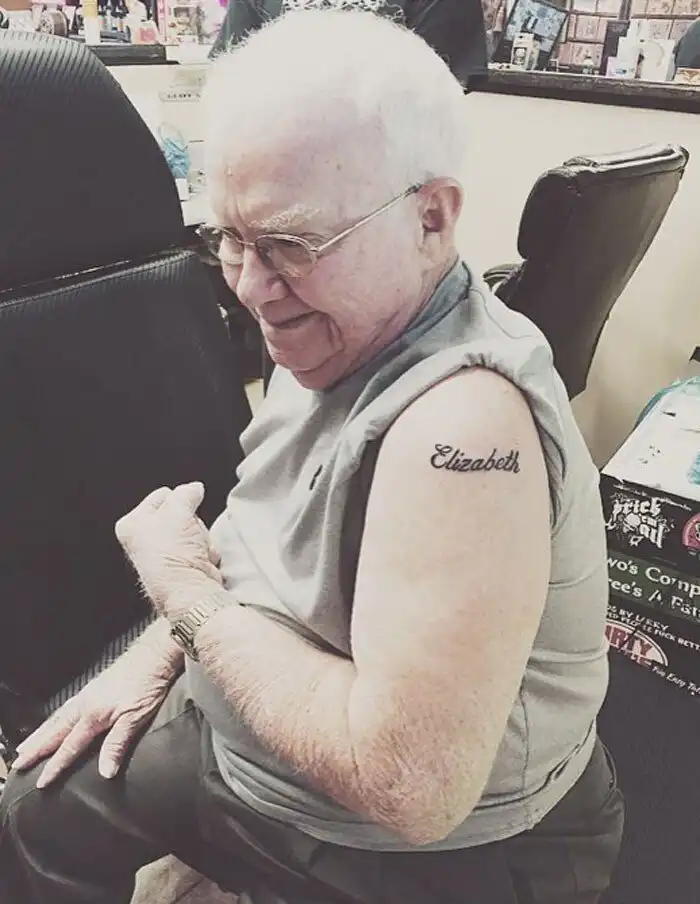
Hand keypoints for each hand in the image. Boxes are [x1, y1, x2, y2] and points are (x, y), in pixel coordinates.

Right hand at [11, 644, 175, 787]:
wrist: (154, 654)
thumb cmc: (148, 684)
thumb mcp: (136, 717)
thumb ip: (117, 744)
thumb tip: (104, 772)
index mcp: (93, 715)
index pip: (70, 747)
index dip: (55, 766)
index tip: (41, 783)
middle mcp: (84, 705)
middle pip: (55, 732)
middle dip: (36, 749)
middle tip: (18, 764)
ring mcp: (87, 694)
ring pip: (57, 719)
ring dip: (40, 734)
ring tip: (25, 747)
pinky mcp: (93, 688)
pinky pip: (65, 708)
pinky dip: (53, 719)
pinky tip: (53, 722)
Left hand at [115, 482, 222, 615]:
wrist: (188, 589)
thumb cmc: (171, 555)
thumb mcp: (178, 510)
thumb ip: (186, 493)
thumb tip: (194, 488)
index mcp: (131, 525)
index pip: (162, 496)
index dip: (177, 500)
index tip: (182, 510)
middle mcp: (144, 540)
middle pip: (179, 512)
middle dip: (190, 521)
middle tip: (187, 532)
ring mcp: (165, 554)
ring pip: (193, 528)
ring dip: (200, 536)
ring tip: (194, 547)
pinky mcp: (183, 564)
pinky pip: (202, 545)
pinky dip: (206, 550)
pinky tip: (201, 558)